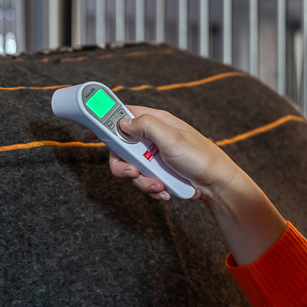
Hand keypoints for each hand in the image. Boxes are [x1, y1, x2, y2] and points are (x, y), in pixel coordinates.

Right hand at [109, 105, 285, 263]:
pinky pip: (144, 182)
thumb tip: (123, 122)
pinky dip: (153, 189)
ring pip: (131, 170)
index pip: (124, 115)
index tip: (89, 131)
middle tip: (133, 172)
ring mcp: (154, 158)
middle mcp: (152, 139)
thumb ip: (145, 126)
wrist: (216, 184)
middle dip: (124, 165)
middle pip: (121, 149)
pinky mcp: (158, 174)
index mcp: (155, 122)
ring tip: (160, 185)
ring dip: (142, 181)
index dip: (104, 122)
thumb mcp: (171, 137)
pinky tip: (166, 191)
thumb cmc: (200, 157)